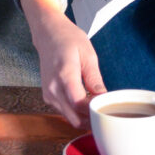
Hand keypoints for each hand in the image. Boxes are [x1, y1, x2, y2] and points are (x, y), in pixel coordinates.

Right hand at [20, 0, 105, 126]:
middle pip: (74, 118)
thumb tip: (104, 98)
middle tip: (106, 113)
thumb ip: (95, 79)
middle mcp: (53, 88)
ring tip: (98, 107)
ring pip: (69, 118)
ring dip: (84, 117)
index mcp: (64, 75)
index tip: (107, 108)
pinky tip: (86, 103)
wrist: (48, 34)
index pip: (79, 104)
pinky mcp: (47, 96)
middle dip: (91, 120)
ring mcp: (48, 94)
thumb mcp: (88, 55)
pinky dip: (76, 112)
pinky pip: (64, 111)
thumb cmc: (68, 39)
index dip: (94, 111)